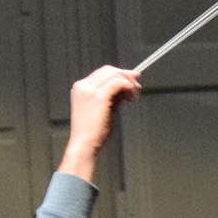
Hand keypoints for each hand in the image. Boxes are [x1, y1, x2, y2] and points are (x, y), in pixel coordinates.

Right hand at [59, 66, 141, 180]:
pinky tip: (131, 98)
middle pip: (109, 70)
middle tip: (136, 85)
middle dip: (125, 76)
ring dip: (128, 83)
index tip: (130, 80)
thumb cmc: (92, 134)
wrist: (84, 146)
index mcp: (81, 88)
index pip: (102, 73)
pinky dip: (128, 87)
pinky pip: (118, 83)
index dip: (119, 75)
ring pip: (114, 75)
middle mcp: (83, 86)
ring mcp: (90, 90)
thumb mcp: (103, 110)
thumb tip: (126, 88)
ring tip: (133, 96)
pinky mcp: (99, 96)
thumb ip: (113, 97)